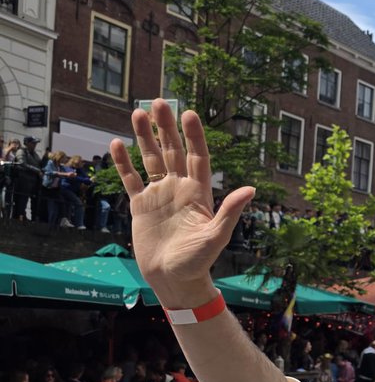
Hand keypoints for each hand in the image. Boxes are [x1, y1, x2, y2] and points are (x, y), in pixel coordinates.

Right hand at [110, 99, 254, 307]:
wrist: (174, 279)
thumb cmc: (198, 262)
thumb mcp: (216, 236)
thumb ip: (229, 211)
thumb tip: (250, 189)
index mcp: (200, 193)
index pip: (197, 157)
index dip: (194, 136)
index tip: (188, 114)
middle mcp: (180, 189)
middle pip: (173, 151)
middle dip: (166, 128)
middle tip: (159, 102)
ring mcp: (160, 195)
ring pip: (152, 160)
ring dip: (145, 138)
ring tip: (138, 112)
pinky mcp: (141, 206)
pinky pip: (131, 179)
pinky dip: (123, 163)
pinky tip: (116, 143)